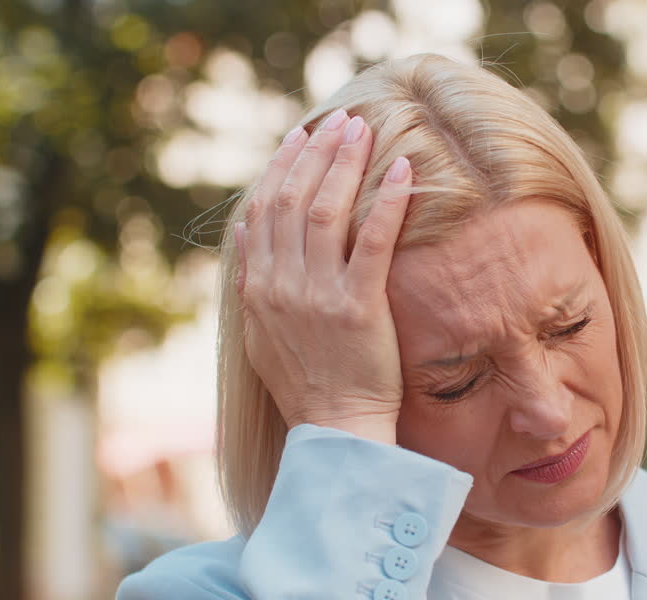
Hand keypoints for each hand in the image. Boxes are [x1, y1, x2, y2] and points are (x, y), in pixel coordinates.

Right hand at [235, 109, 412, 445]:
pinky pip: (371, 241)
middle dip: (317, 153)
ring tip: (363, 131)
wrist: (334, 430)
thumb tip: (244, 232)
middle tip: (339, 121)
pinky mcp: (358, 307)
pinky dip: (386, 202)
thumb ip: (252, 279)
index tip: (301, 136)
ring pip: (326, 210)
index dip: (284, 166)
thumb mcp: (260, 333)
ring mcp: (318, 295)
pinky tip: (401, 172)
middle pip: (294, 199)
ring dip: (344, 164)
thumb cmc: (305, 386)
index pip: (265, 209)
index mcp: (258, 287)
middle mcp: (282, 284)